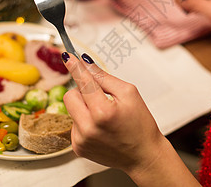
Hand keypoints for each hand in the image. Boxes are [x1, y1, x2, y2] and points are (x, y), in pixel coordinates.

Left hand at [62, 53, 164, 172]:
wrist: (143, 155)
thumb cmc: (140, 124)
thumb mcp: (129, 93)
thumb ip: (104, 77)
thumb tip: (85, 64)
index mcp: (102, 112)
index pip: (83, 82)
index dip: (75, 67)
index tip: (67, 56)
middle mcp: (88, 128)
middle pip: (70, 95)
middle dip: (81, 91)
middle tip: (99, 96)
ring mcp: (81, 140)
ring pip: (71, 110)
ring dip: (84, 107)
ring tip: (103, 116)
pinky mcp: (78, 147)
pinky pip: (74, 124)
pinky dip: (84, 121)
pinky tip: (100, 128)